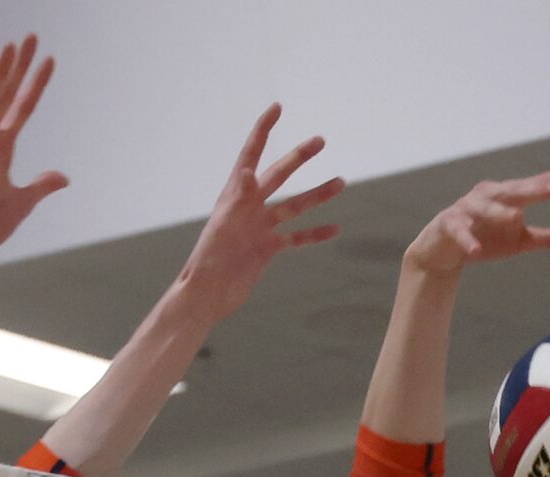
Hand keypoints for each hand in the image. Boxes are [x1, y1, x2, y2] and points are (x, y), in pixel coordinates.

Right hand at [0, 37, 67, 269]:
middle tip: (31, 37)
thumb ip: (41, 185)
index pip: (23, 108)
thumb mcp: (23, 203)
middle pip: (6, 95)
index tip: (50, 61)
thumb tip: (63, 176)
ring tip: (10, 47)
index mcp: (2, 148)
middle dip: (19, 67)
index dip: (36, 85)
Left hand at [176, 105, 343, 323]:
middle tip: (321, 140)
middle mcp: (249, 206)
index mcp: (234, 195)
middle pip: (279, 175)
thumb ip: (238, 199)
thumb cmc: (209, 261)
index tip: (277, 108)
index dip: (263, 130)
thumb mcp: (223, 226)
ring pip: (294, 206)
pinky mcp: (267, 249)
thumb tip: (249, 171)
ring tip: (341, 182)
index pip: (251, 154)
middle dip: (299, 157)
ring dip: (317, 195)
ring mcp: (260, 227)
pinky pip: (296, 238)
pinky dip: (315, 233)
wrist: (208, 295)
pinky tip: (335, 228)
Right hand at [405, 170, 549, 277]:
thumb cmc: (487, 237)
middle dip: (535, 188)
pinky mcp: (449, 225)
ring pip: (486, 207)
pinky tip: (476, 252)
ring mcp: (468, 208)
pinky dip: (467, 240)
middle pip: (517, 190)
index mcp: (512, 195)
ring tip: (516, 218)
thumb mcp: (522, 240)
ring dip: (500, 212)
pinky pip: (459, 232)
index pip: (541, 184)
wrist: (444, 248)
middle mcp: (491, 194)